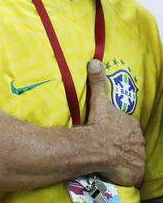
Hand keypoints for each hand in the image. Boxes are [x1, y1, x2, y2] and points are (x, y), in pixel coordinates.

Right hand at [85, 59, 144, 186]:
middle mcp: (139, 140)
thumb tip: (95, 61)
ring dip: (123, 158)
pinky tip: (114, 170)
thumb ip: (98, 82)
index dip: (118, 129)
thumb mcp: (99, 100)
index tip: (108, 131)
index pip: (127, 126)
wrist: (98, 147)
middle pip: (130, 141)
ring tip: (109, 160)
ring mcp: (138, 157)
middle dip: (122, 144)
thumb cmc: (99, 124)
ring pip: (131, 157)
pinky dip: (125, 172)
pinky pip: (131, 172)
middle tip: (107, 146)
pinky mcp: (135, 172)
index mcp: (131, 124)